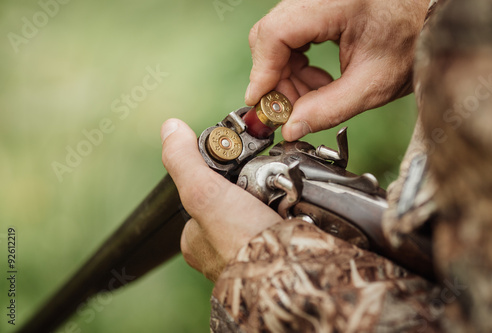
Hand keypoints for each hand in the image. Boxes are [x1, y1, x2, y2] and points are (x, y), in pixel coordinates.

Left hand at [161, 119, 281, 280]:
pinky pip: (283, 223)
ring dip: (273, 200)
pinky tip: (296, 208)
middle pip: (233, 202)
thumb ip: (186, 160)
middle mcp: (220, 250)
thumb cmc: (242, 241)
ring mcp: (250, 254)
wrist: (291, 273)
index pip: (203, 194)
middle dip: (250, 189)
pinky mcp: (279, 254)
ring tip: (284, 194)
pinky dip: (291, 213)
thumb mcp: (204, 192)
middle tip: (265, 183)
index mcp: (197, 240)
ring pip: (259, 213)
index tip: (236, 168)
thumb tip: (170, 127)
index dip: (218, 177)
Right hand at [246, 0, 429, 140]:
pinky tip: (317, 81)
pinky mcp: (319, 6)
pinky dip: (297, 64)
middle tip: (290, 110)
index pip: (276, 33)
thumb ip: (328, 109)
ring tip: (312, 97)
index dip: (263, 71)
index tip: (260, 102)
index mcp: (335, 3)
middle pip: (271, 35)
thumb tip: (291, 128)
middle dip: (275, 79)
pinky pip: (292, 35)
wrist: (432, 21)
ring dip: (286, 74)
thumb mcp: (372, 84)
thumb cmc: (414, 43)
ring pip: (278, 38)